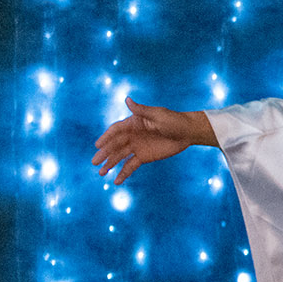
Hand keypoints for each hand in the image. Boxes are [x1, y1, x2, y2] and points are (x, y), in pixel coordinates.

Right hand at [92, 98, 212, 184]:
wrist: (188, 132)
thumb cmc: (173, 120)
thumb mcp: (158, 115)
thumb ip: (141, 110)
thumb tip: (127, 99)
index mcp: (133, 123)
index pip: (116, 130)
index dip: (106, 137)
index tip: (98, 145)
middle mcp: (132, 135)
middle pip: (115, 145)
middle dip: (104, 153)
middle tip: (94, 162)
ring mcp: (136, 147)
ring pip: (119, 156)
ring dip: (110, 164)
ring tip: (101, 173)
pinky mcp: (143, 157)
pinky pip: (130, 165)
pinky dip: (123, 173)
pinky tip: (116, 181)